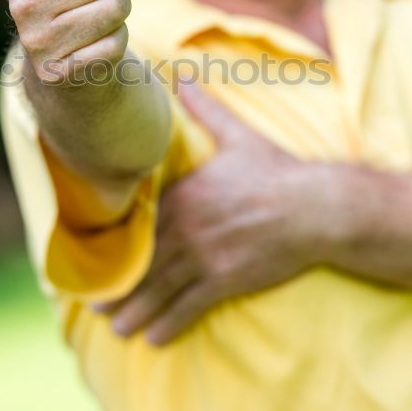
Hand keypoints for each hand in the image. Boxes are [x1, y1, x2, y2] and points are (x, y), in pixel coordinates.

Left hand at [96, 83, 341, 343]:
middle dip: (117, 288)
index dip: (116, 246)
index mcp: (184, 195)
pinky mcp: (228, 280)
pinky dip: (171, 323)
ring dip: (136, 312)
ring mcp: (207, 257)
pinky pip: (191, 306)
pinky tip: (155, 339)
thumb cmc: (275, 170)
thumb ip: (204, 108)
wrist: (318, 206)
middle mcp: (188, 228)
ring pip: (161, 290)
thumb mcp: (237, 135)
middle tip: (92, 307)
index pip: (141, 224)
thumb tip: (182, 71)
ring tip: (116, 329)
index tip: (95, 261)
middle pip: (143, 263)